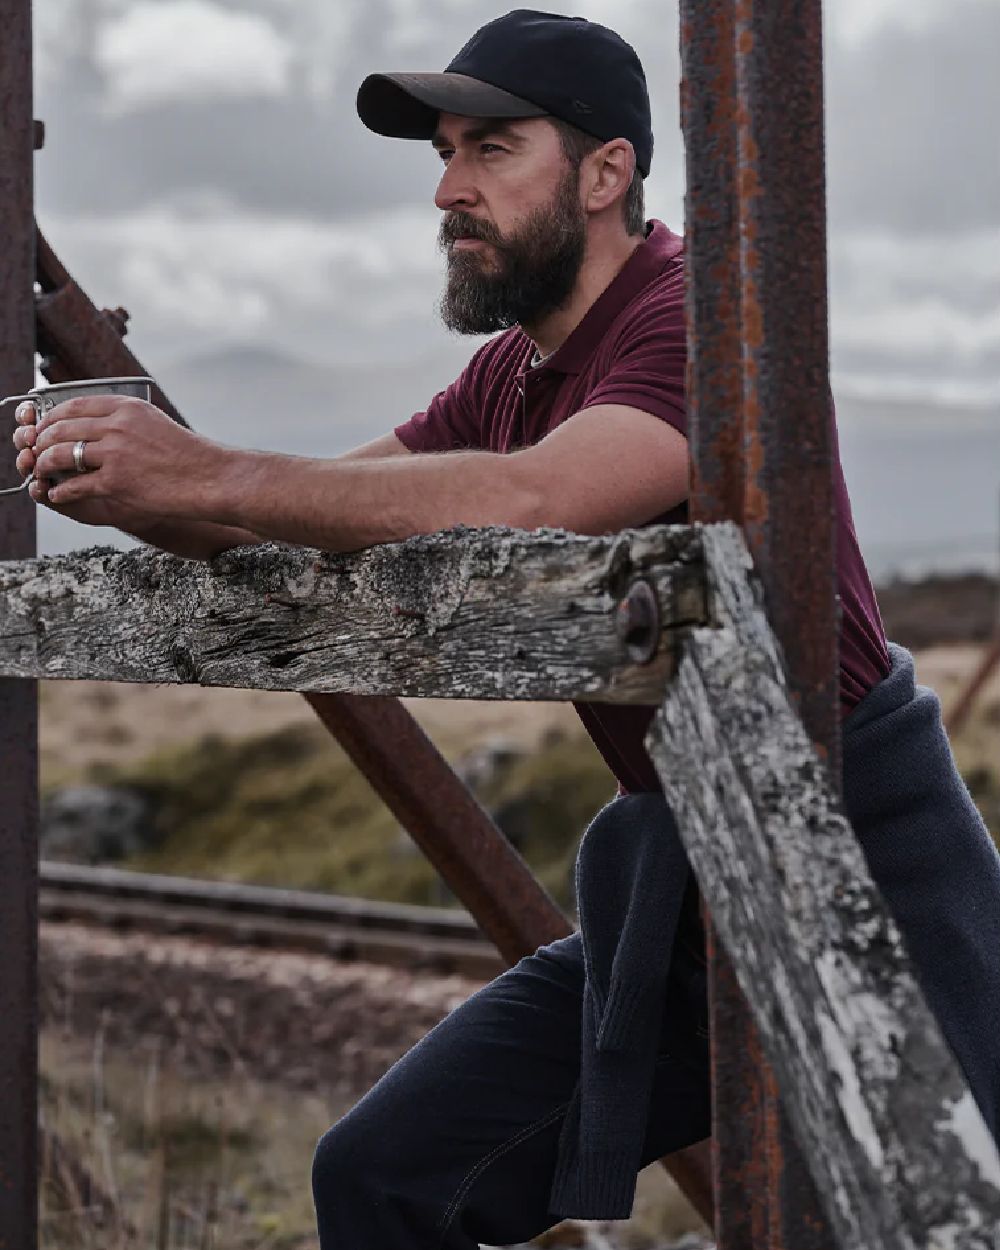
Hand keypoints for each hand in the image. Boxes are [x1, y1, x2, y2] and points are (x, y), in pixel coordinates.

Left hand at [23, 395, 226, 529]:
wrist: (210, 478)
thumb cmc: (188, 456)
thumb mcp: (155, 423)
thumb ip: (126, 421)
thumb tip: (98, 424)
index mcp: (126, 408)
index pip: (74, 406)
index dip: (52, 418)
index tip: (46, 428)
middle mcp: (117, 426)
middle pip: (62, 429)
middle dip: (42, 441)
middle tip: (37, 452)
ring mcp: (115, 454)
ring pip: (61, 455)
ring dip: (45, 465)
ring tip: (43, 472)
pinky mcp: (116, 482)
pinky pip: (75, 486)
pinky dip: (61, 491)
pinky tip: (58, 494)